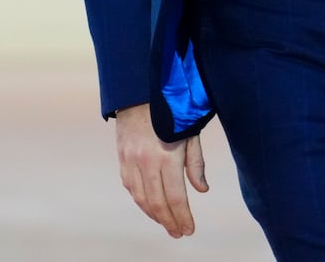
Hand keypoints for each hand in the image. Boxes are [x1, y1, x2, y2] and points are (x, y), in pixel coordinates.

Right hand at [113, 103, 208, 236]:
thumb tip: (202, 190)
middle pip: (157, 202)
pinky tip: (150, 206)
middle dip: (169, 221)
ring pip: (141, 198)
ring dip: (154, 215)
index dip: (182, 216)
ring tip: (166, 224)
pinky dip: (140, 200)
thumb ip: (196, 163)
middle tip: (178, 232)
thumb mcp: (190, 132)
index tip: (189, 229)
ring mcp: (131, 160)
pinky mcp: (122, 157)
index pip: (175, 197)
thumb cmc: (171, 110)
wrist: (140, 91)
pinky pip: (130, 186)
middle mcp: (146, 161)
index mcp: (167, 155)